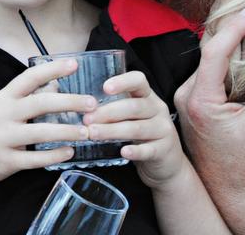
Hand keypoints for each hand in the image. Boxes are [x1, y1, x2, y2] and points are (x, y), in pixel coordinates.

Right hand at [0, 58, 97, 191]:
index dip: (52, 69)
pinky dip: (55, 155)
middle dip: (70, 102)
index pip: (29, 77)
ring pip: (42, 132)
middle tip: (92, 103)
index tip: (74, 64)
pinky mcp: (7, 161)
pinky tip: (69, 153)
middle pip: (41, 103)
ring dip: (68, 131)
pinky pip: (36, 158)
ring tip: (87, 131)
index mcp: (2, 97)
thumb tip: (56, 87)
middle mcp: (3, 114)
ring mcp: (4, 138)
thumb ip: (24, 97)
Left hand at [86, 70, 186, 188]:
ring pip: (137, 128)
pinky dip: (135, 151)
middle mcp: (157, 109)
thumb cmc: (140, 132)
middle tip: (86, 119)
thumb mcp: (130, 115)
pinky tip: (122, 152)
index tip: (104, 88)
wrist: (167, 163)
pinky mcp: (164, 150)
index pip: (139, 80)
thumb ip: (113, 106)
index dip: (122, 82)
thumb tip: (78, 102)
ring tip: (93, 134)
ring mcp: (163, 130)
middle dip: (107, 112)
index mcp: (147, 96)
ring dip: (112, 131)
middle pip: (133, 106)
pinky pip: (149, 150)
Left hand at [174, 6, 244, 224]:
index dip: (234, 28)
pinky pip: (212, 75)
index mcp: (199, 99)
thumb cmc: (242, 160)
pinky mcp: (192, 100)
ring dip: (237, 55)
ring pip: (212, 64)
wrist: (225, 186)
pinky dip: (232, 71)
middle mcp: (186, 94)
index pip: (214, 52)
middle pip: (212, 54)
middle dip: (236, 36)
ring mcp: (187, 97)